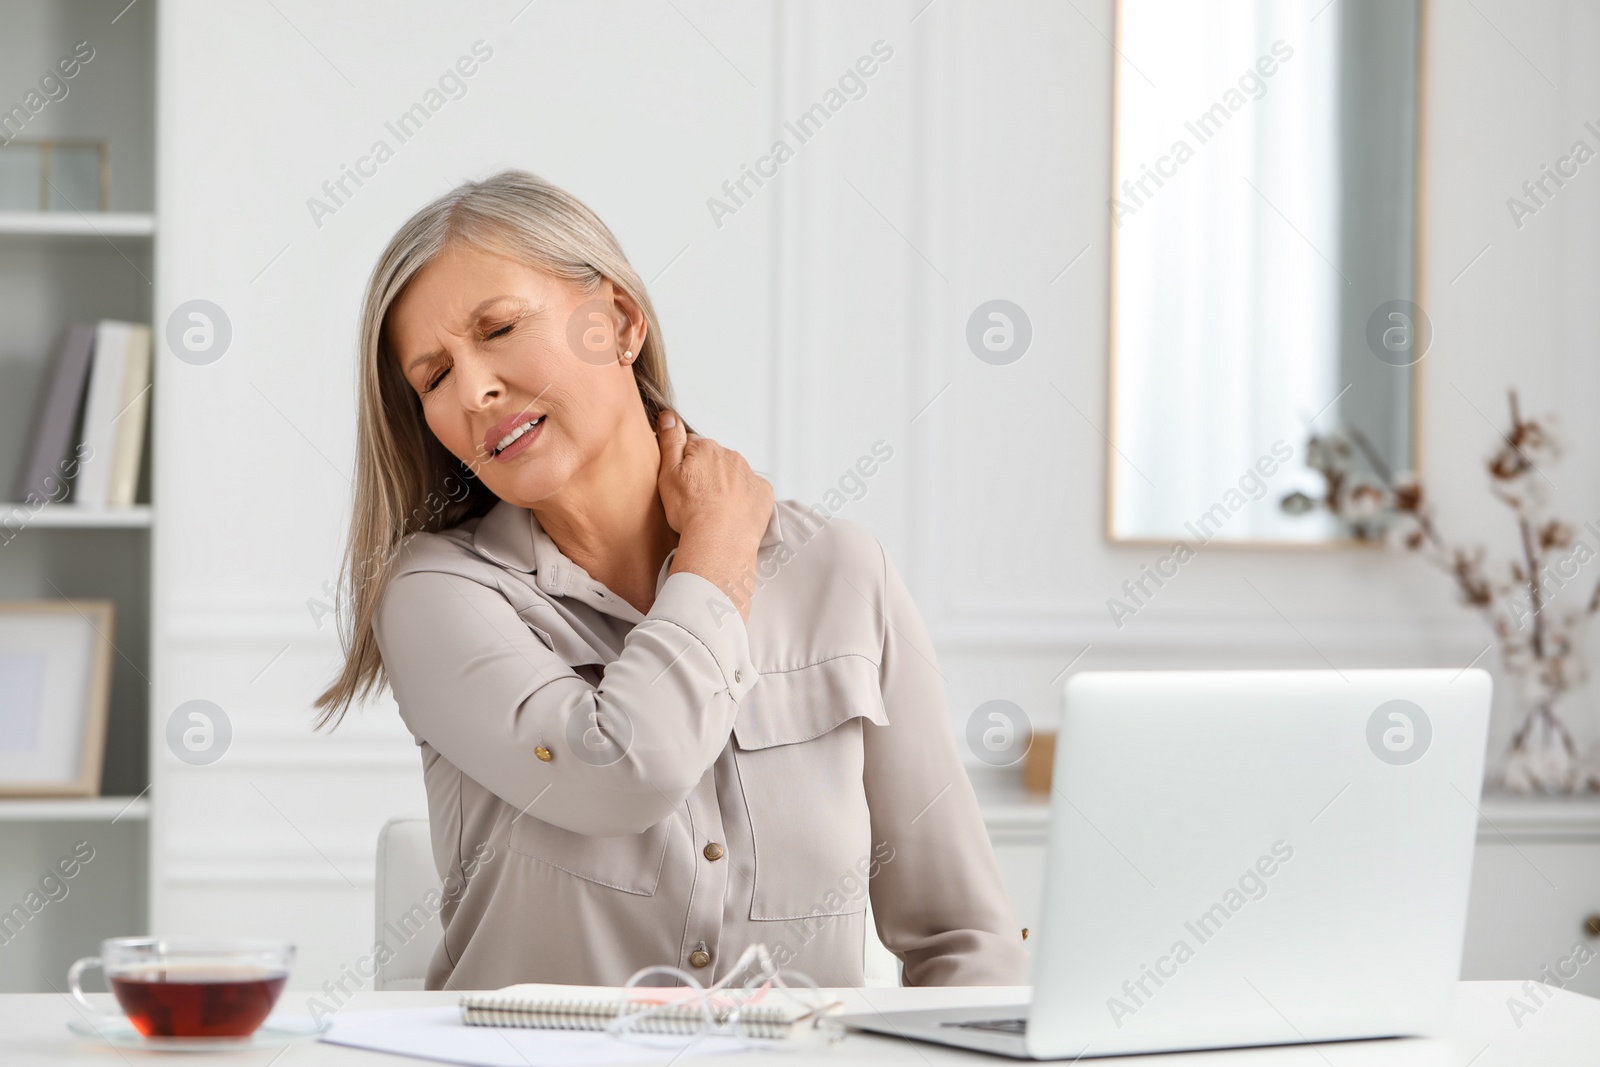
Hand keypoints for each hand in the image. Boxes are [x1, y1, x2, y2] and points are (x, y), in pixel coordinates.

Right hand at [656, 410, 772, 616]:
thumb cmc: (691, 511)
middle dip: (706, 473)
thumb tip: (669, 415)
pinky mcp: (762, 493)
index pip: (692, 445)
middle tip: (696, 497)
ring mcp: (749, 474)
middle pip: (714, 459)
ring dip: (725, 484)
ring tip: (713, 508)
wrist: (719, 540)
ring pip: (733, 474)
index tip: (682, 480)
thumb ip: (670, 441)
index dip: (684, 463)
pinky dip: (743, 498)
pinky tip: (732, 512)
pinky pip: (752, 490)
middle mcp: (730, 456)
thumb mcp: (668, 473)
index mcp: (706, 449)